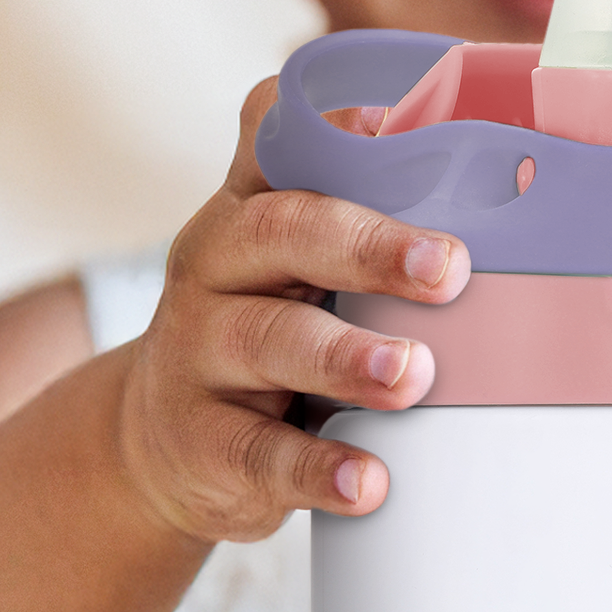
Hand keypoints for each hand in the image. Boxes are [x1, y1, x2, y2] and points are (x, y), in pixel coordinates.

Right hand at [116, 80, 468, 541]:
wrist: (162, 445)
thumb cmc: (259, 329)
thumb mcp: (284, 260)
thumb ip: (342, 197)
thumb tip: (420, 129)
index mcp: (247, 212)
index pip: (276, 149)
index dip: (335, 136)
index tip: (395, 130)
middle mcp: (211, 269)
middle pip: (279, 237)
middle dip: (367, 248)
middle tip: (448, 270)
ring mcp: (198, 357)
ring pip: (268, 344)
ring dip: (346, 358)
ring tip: (411, 376)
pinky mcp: (203, 445)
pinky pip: (261, 455)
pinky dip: (317, 469)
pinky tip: (369, 482)